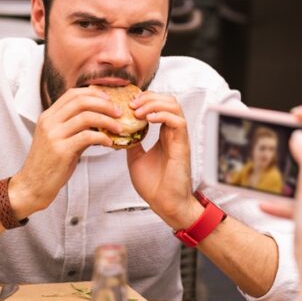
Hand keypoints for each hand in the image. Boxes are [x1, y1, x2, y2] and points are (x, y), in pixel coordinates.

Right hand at [11, 87, 121, 214]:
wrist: (32, 186)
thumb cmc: (48, 165)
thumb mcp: (59, 140)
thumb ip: (75, 128)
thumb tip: (100, 121)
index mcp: (48, 117)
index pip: (72, 94)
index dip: (93, 93)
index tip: (109, 99)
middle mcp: (49, 122)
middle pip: (81, 101)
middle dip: (104, 104)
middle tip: (119, 112)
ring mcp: (54, 136)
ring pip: (86, 117)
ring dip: (107, 120)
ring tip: (119, 128)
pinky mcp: (61, 150)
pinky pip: (87, 137)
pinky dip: (103, 137)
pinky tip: (109, 143)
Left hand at [126, 92, 200, 228]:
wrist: (164, 203)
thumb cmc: (154, 185)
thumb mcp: (135, 158)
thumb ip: (132, 142)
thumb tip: (119, 131)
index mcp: (164, 134)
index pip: (160, 105)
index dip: (145, 99)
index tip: (127, 104)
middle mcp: (173, 133)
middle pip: (168, 100)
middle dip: (149, 97)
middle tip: (130, 104)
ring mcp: (179, 138)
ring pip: (174, 106)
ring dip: (154, 104)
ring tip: (137, 111)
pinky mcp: (182, 146)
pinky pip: (178, 122)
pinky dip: (162, 115)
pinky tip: (147, 120)